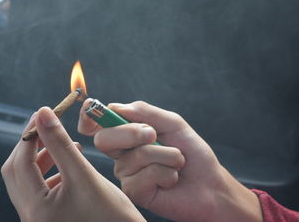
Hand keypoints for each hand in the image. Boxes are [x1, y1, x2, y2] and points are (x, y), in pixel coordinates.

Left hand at [1, 107, 144, 221]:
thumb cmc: (111, 217)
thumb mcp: (84, 175)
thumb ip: (60, 143)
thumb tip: (43, 114)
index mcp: (36, 209)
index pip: (20, 163)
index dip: (29, 135)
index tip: (42, 114)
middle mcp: (31, 217)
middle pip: (17, 172)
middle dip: (31, 146)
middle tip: (47, 126)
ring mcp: (39, 219)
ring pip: (28, 180)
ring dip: (42, 159)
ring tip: (65, 145)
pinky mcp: (49, 218)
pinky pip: (40, 190)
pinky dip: (50, 172)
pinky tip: (69, 164)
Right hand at [78, 100, 262, 221]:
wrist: (210, 184)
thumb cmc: (192, 152)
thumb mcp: (172, 123)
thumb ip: (144, 112)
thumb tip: (115, 107)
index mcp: (127, 132)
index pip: (98, 122)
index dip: (89, 115)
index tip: (90, 110)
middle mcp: (122, 152)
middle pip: (104, 139)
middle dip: (130, 133)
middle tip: (153, 134)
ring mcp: (126, 173)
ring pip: (133, 157)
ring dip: (164, 155)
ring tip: (176, 162)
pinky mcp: (134, 192)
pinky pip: (141, 177)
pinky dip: (165, 174)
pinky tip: (171, 179)